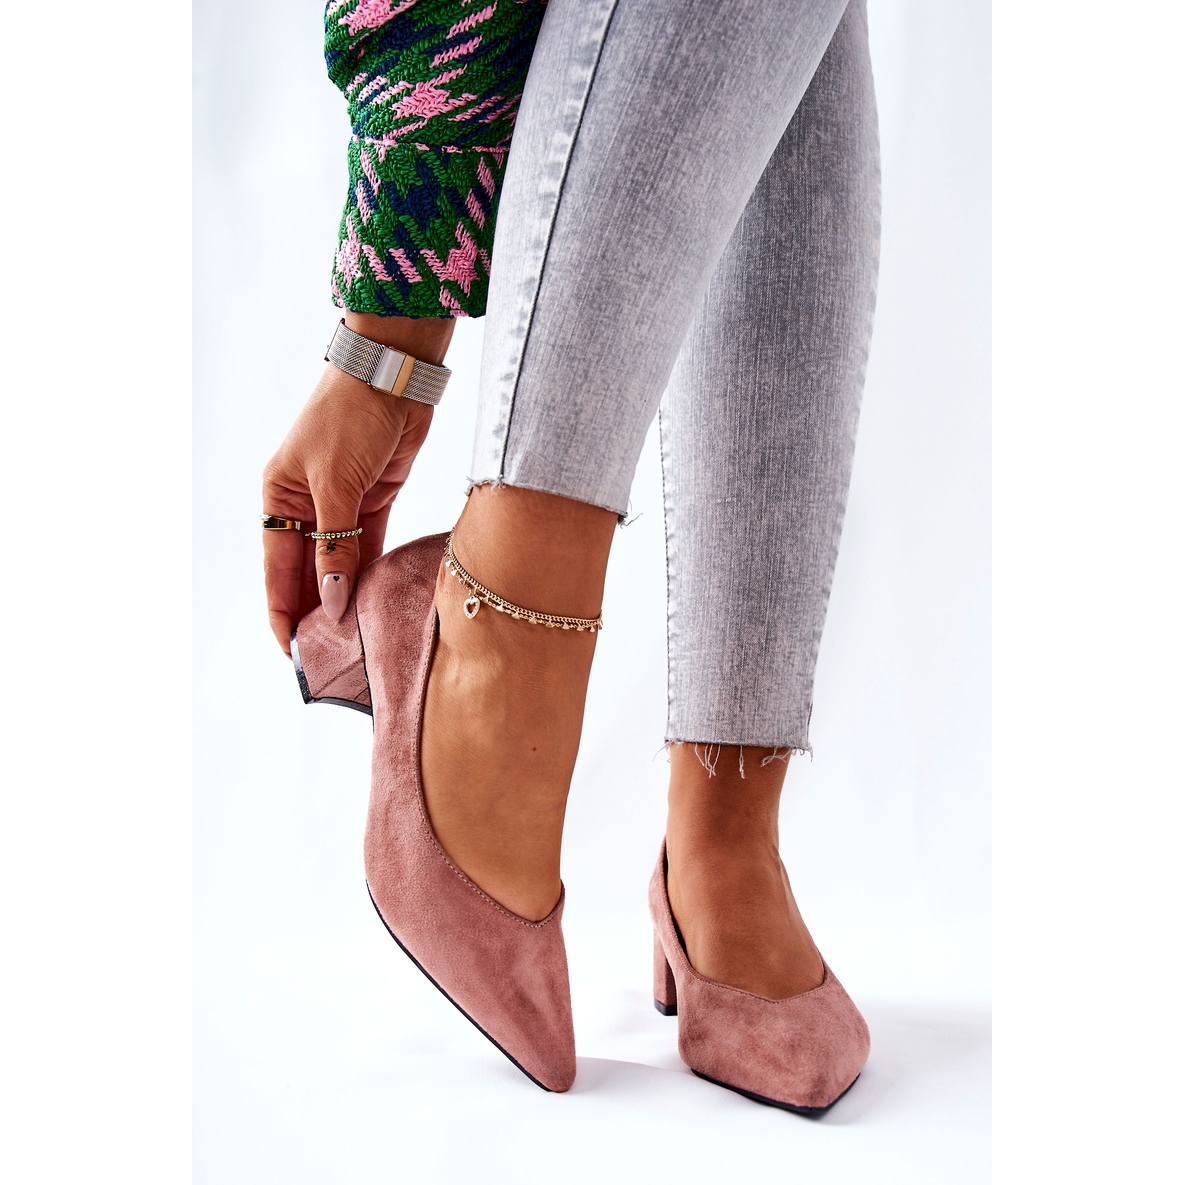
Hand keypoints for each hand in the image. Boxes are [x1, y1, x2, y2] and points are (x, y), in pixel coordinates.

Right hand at [262, 314, 452, 654]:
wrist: (393, 375)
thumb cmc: (349, 417)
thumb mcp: (336, 484)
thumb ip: (336, 546)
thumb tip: (334, 602)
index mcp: (278, 500)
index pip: (277, 571)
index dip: (285, 613)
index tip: (296, 654)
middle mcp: (305, 507)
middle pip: (307, 574)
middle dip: (318, 613)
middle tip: (333, 658)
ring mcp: (340, 505)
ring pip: (340, 565)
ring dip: (347, 598)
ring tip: (358, 641)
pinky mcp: (374, 500)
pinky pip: (368, 548)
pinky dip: (371, 574)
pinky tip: (377, 603)